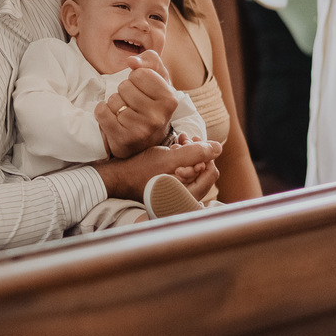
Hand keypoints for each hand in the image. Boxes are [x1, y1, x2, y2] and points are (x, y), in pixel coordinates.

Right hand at [92, 139, 220, 201]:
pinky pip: (182, 171)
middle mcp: (186, 196)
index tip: (192, 141)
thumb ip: (196, 153)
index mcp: (189, 195)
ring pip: (192, 169)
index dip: (205, 153)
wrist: (117, 178)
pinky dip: (179, 159)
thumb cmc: (141, 170)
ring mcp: (177, 191)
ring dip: (188, 152)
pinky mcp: (169, 186)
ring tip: (177, 142)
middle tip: (184, 139)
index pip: (211, 172)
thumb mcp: (169, 159)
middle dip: (196, 151)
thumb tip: (218, 147)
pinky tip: (171, 149)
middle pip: (203, 170)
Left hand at [95, 51, 178, 158]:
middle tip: (132, 104)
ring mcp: (141, 131)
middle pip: (125, 86)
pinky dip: (102, 112)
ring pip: (113, 100)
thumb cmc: (150, 103)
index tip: (142, 90)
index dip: (136, 78)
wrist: (145, 140)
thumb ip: (149, 61)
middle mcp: (158, 117)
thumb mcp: (157, 78)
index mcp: (169, 100)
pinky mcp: (123, 140)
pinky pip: (101, 112)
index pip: (140, 74)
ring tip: (125, 113)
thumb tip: (132, 61)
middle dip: (124, 92)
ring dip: (114, 104)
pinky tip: (113, 119)